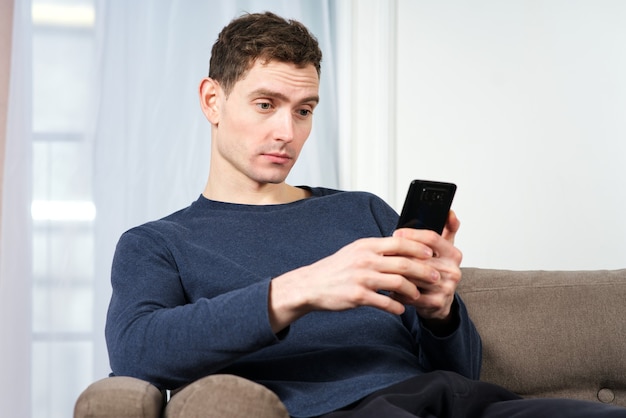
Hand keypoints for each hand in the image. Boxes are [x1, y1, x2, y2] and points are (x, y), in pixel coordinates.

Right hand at [268, 234, 439, 332]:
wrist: (311, 285)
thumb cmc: (336, 268)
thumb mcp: (355, 251)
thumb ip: (376, 249)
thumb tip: (401, 245)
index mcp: (367, 245)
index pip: (400, 242)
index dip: (419, 248)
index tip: (431, 253)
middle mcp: (366, 259)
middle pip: (405, 264)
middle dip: (424, 271)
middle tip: (435, 276)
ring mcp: (362, 278)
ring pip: (399, 284)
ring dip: (413, 291)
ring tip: (417, 295)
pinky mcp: (358, 296)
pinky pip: (385, 303)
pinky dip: (397, 307)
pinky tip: (400, 309)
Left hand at [392, 211, 462, 321]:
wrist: (439, 303)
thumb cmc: (436, 271)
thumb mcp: (443, 249)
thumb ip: (447, 229)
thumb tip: (449, 211)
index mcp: (454, 254)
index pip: (432, 238)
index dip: (412, 234)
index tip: (396, 234)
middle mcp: (453, 270)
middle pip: (420, 257)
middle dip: (399, 254)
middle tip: (383, 252)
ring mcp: (446, 287)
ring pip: (414, 275)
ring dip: (396, 272)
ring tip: (383, 268)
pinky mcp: (437, 302)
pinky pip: (412, 294)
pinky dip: (398, 290)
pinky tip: (390, 287)